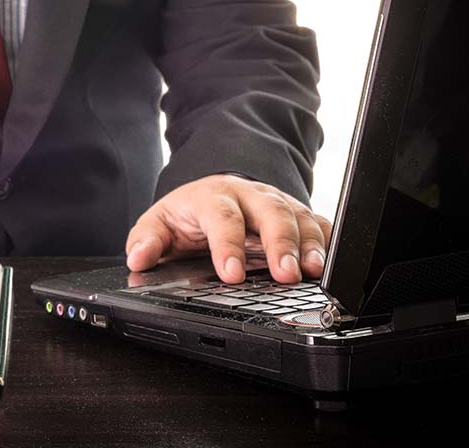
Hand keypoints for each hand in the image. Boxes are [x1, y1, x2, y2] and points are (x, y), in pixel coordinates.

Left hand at [125, 174, 331, 283]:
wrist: (210, 194)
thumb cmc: (187, 214)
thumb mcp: (158, 224)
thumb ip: (146, 240)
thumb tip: (139, 258)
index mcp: (212, 196)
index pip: (222, 217)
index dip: (228, 245)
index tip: (231, 274)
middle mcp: (248, 195)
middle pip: (270, 212)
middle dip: (280, 243)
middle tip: (285, 275)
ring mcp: (275, 202)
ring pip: (298, 216)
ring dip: (309, 244)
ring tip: (312, 272)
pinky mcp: (296, 214)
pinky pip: (318, 223)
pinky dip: (327, 242)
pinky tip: (329, 264)